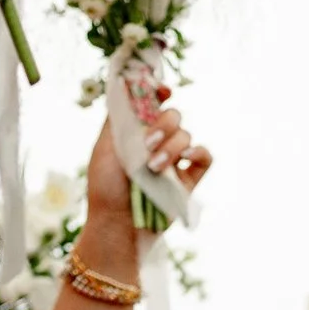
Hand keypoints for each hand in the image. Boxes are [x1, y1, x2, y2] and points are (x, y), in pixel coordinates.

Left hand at [84, 95, 213, 217]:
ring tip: (153, 167)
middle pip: (174, 116)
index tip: (163, 92)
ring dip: (171, 147)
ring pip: (187, 135)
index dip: (160, 93)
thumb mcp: (104, 148)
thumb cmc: (105, 188)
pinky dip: (197, 152)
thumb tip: (125, 85)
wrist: (117, 224)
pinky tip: (184, 159)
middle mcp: (157, 143)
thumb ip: (117, 117)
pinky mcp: (189, 178)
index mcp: (137, 133)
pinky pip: (204, 156)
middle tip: (149, 142)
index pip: (154, 104)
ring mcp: (175, 160)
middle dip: (165, 124)